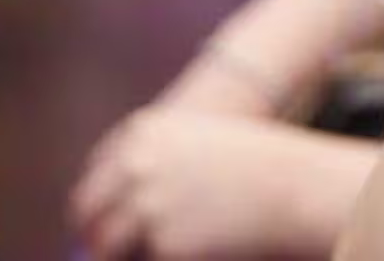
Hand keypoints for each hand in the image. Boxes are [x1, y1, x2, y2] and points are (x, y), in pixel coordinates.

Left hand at [71, 108, 371, 258]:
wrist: (295, 187)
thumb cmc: (254, 168)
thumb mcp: (197, 145)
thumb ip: (151, 166)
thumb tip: (108, 214)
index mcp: (140, 135)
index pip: (94, 180)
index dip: (99, 207)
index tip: (109, 224)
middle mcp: (135, 167)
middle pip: (88, 215)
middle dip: (98, 237)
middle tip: (115, 252)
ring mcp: (146, 207)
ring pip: (107, 249)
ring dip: (124, 255)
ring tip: (169, 247)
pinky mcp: (163, 246)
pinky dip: (162, 260)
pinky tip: (194, 250)